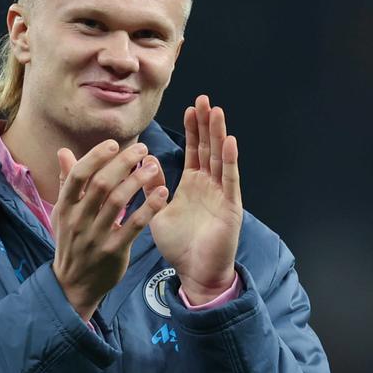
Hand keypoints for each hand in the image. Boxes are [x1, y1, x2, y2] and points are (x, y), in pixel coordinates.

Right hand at [51, 140, 168, 319]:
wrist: (74, 284)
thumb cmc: (72, 242)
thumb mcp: (63, 214)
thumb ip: (67, 182)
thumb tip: (63, 151)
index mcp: (65, 207)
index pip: (78, 175)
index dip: (96, 157)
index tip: (114, 144)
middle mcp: (79, 219)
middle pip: (102, 184)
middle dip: (123, 162)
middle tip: (143, 149)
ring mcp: (96, 236)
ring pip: (119, 201)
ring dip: (138, 180)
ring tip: (154, 167)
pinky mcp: (114, 250)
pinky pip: (134, 225)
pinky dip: (149, 208)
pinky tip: (162, 194)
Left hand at [151, 95, 243, 302]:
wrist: (195, 273)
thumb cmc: (179, 246)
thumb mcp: (157, 212)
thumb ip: (150, 188)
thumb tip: (142, 164)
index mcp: (193, 185)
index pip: (195, 150)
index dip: (193, 129)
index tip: (189, 107)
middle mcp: (209, 185)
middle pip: (209, 148)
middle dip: (207, 124)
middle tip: (204, 99)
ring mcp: (222, 193)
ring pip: (220, 157)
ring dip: (218, 134)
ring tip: (216, 111)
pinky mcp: (230, 206)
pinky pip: (229, 179)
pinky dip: (229, 160)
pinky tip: (229, 141)